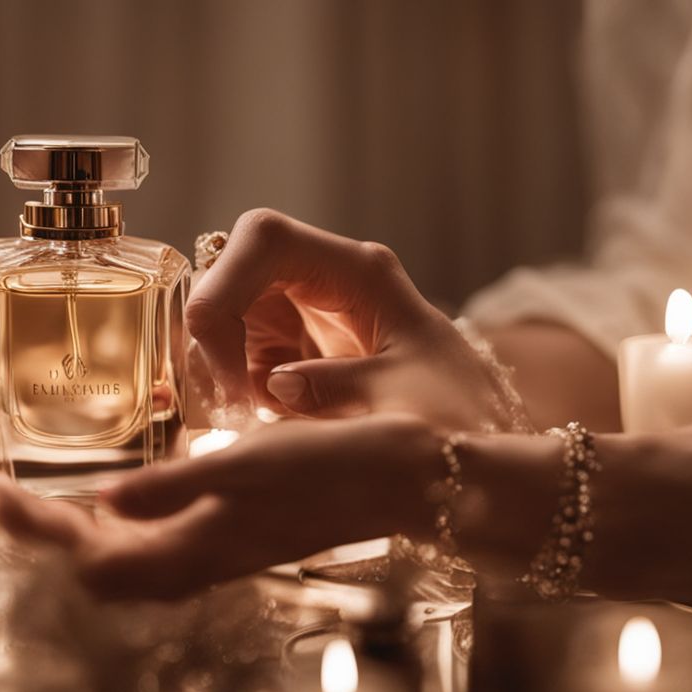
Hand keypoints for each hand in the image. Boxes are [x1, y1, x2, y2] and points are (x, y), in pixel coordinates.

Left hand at [0, 414, 444, 599]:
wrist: (401, 478)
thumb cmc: (336, 469)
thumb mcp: (253, 466)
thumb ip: (176, 488)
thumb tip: (103, 500)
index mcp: (187, 549)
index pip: (78, 549)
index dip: (20, 519)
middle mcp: (181, 558)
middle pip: (69, 551)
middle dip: (4, 508)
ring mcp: (192, 546)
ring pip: (90, 543)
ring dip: (34, 509)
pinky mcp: (207, 529)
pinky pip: (122, 532)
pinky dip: (78, 508)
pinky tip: (76, 482)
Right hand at [188, 208, 521, 430]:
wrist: (475, 451)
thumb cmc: (456, 416)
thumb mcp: (402, 400)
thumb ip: (337, 387)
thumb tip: (274, 385)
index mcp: (358, 273)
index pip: (266, 240)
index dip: (226, 286)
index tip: (225, 358)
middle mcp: (323, 282)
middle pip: (233, 275)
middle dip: (216, 338)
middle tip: (231, 408)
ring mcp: (303, 315)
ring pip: (227, 319)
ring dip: (223, 369)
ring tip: (250, 423)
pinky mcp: (293, 354)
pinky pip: (241, 358)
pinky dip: (236, 391)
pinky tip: (258, 425)